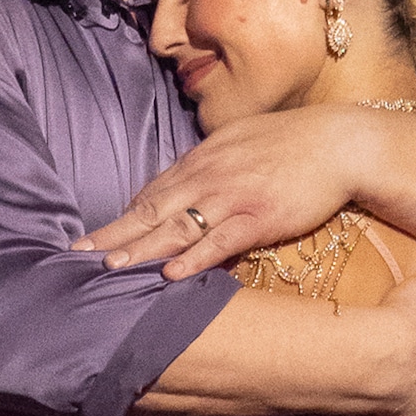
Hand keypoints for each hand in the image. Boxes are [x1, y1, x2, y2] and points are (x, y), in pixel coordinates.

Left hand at [75, 106, 356, 278]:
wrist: (338, 142)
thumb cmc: (290, 142)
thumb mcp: (238, 142)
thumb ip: (207, 162)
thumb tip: (181, 179)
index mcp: (202, 160)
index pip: (152, 192)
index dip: (121, 217)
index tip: (92, 237)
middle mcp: (208, 177)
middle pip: (151, 209)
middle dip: (113, 233)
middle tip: (77, 254)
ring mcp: (233, 198)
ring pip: (177, 227)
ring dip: (140, 249)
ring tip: (108, 268)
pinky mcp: (260, 217)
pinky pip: (220, 241)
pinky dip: (194, 258)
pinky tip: (170, 274)